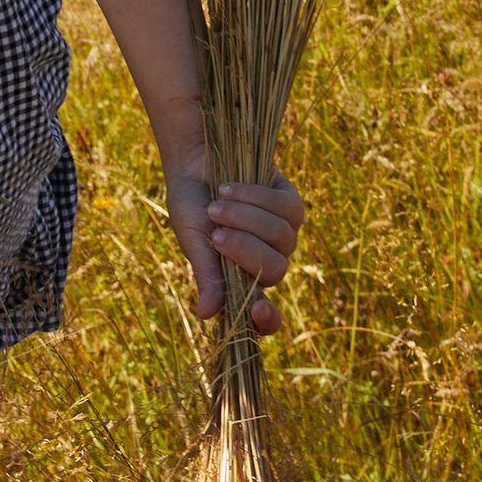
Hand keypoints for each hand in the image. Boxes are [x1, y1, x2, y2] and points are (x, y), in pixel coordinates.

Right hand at [165, 167, 304, 334]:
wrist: (193, 163)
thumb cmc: (191, 207)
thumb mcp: (194, 242)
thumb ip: (205, 274)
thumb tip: (205, 314)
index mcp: (243, 281)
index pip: (267, 317)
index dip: (267, 319)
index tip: (258, 308)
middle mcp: (269, 260)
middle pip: (275, 270)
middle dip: (245, 249)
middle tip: (215, 233)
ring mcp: (284, 232)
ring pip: (282, 236)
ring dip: (245, 218)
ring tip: (216, 204)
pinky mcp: (291, 202)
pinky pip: (285, 207)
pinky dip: (255, 196)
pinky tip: (230, 187)